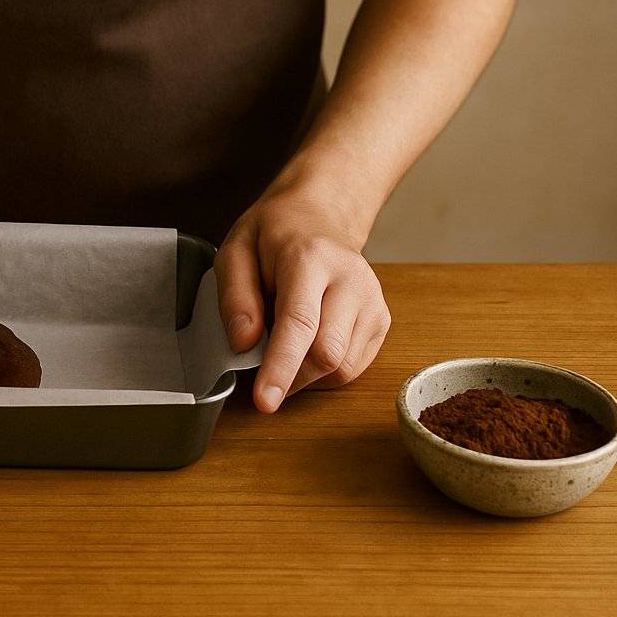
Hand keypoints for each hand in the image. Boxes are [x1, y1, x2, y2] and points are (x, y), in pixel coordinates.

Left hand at [216, 183, 390, 412]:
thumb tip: (244, 345)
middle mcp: (351, 280)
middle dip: (290, 376)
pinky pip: (353, 366)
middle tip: (261, 370)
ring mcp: (372, 300)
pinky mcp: (381, 319)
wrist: (320, 215)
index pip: (300, 323)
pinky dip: (324, 371)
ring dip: (306, 376)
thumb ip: (235, 298)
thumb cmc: (274, 236)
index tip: (266, 401)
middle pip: (327, 354)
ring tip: (285, 348)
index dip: (281, 366)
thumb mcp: (235, 251)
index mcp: (311, 258)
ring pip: (342, 368)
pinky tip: (307, 347)